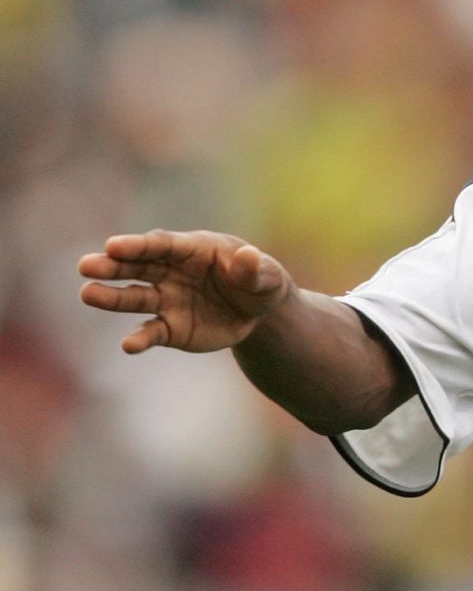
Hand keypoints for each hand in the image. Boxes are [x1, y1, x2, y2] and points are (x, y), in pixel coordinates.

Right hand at [78, 230, 294, 353]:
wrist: (258, 312)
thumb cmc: (259, 282)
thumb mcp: (266, 276)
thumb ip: (255, 269)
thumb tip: (248, 257)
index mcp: (193, 250)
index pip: (162, 245)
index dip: (138, 245)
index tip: (113, 245)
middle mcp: (172, 272)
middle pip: (138, 267)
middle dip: (112, 266)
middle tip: (86, 266)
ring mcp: (168, 300)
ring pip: (135, 297)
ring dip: (112, 297)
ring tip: (89, 294)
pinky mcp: (170, 327)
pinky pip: (152, 332)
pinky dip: (140, 339)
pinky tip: (129, 345)